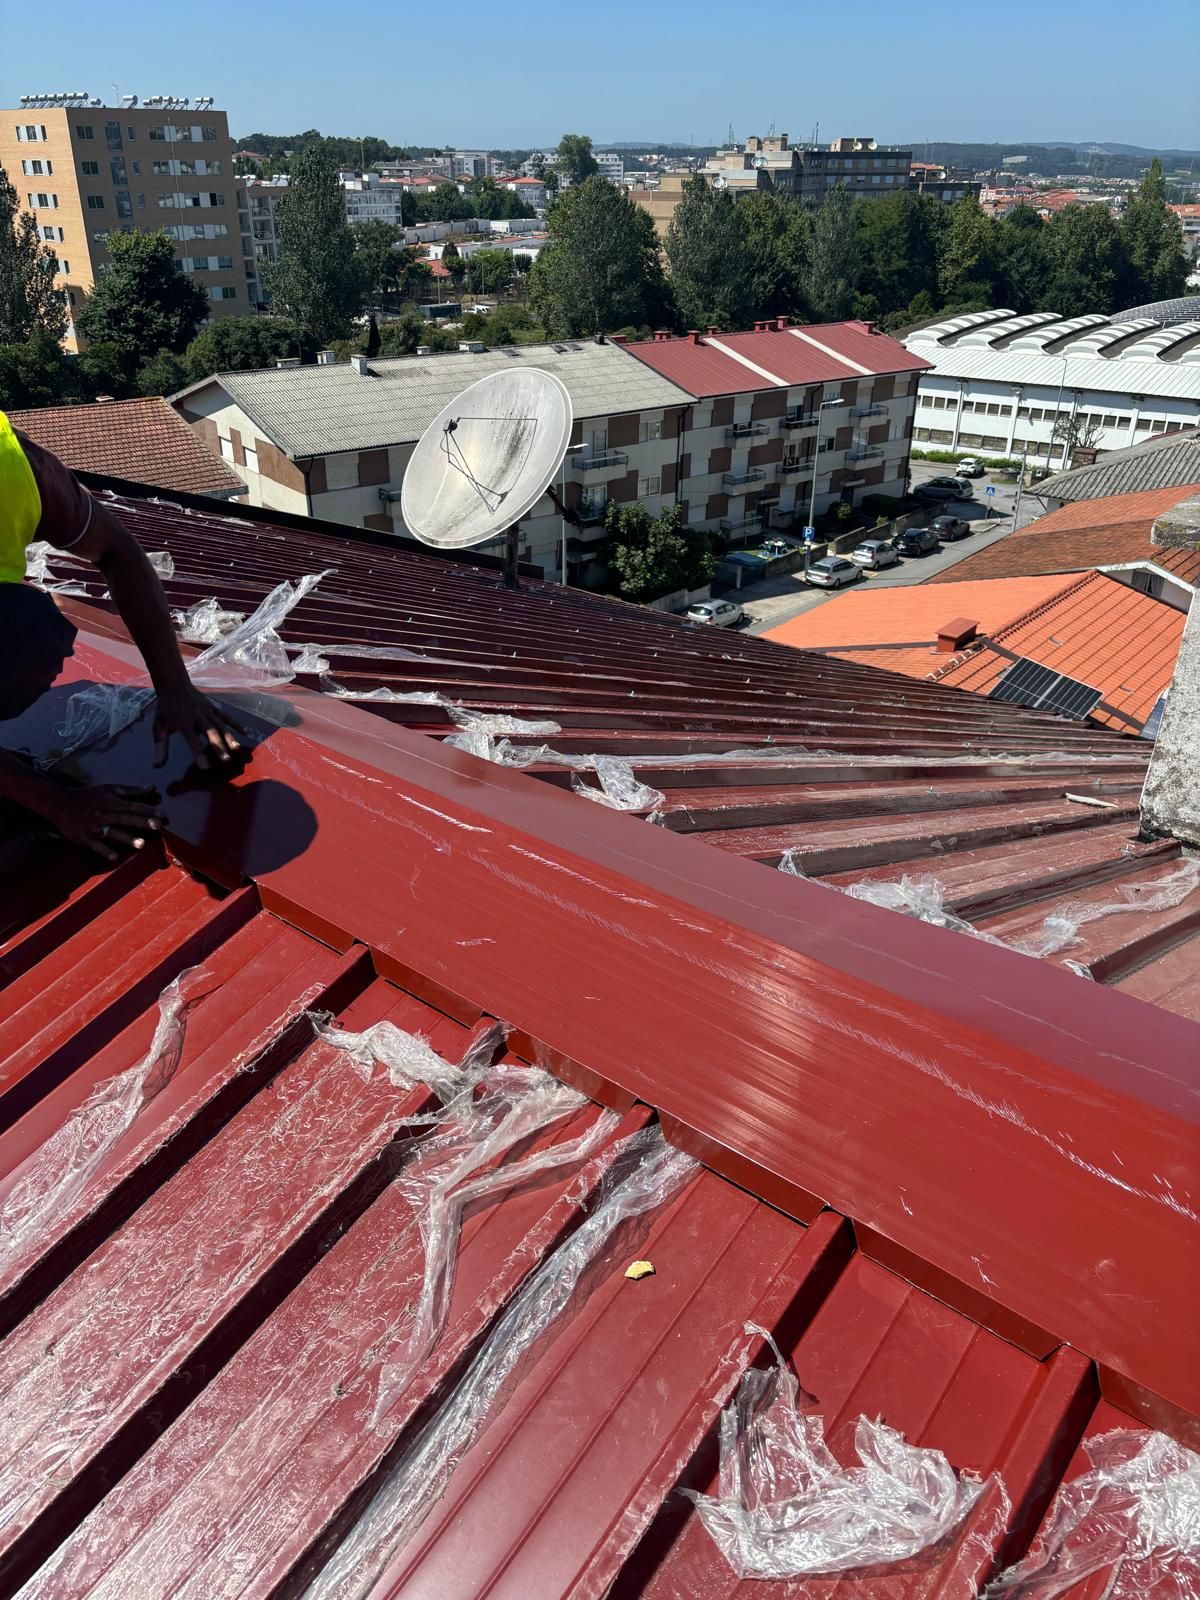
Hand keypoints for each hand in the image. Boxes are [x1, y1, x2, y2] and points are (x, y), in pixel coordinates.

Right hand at [40, 783, 161, 862]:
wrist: (59, 803)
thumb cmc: (88, 796)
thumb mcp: (109, 790)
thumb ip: (131, 791)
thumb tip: (153, 788)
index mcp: (110, 802)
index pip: (133, 806)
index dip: (148, 810)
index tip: (163, 815)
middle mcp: (103, 814)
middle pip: (125, 818)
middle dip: (142, 822)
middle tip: (158, 826)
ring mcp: (94, 827)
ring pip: (112, 833)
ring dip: (127, 838)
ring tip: (141, 844)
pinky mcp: (84, 838)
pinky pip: (96, 845)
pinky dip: (105, 850)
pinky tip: (115, 856)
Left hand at [153, 684, 244, 769]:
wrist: (174, 685)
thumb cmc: (166, 709)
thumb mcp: (159, 727)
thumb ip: (160, 747)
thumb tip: (157, 766)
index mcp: (185, 723)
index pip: (193, 741)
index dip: (198, 754)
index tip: (205, 767)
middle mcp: (199, 718)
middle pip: (211, 733)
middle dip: (219, 746)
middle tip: (226, 760)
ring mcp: (209, 712)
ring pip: (221, 726)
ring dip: (230, 737)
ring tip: (237, 749)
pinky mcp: (214, 708)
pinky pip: (227, 717)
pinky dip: (236, 724)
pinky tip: (245, 733)